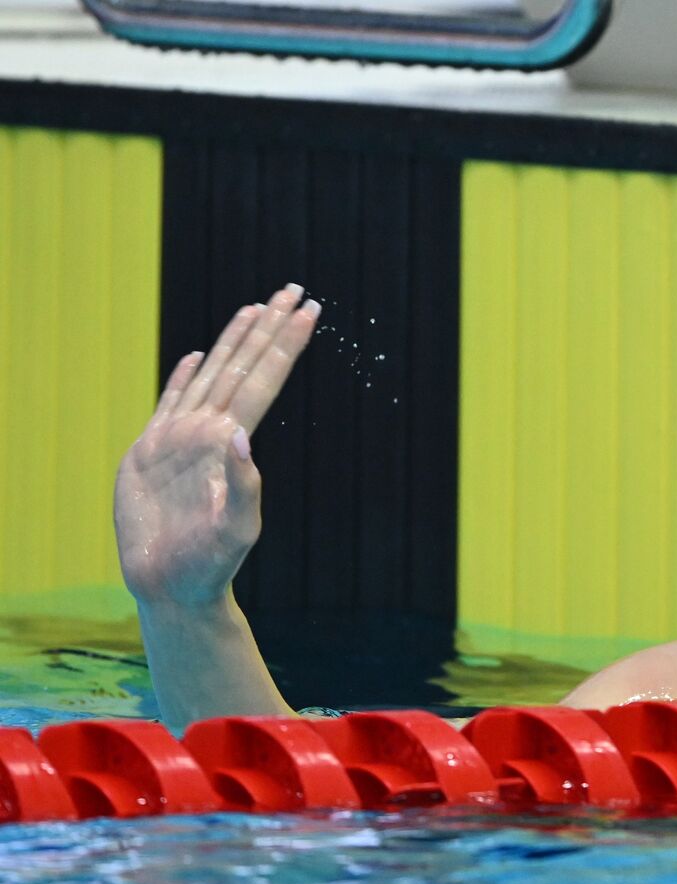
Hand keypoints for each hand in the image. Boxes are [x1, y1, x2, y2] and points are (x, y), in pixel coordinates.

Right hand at [114, 284, 320, 609]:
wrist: (171, 586)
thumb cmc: (210, 565)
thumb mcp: (236, 529)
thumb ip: (243, 485)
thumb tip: (239, 433)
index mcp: (231, 442)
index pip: (266, 379)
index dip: (286, 343)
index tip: (310, 309)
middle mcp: (209, 431)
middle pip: (245, 365)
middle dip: (270, 326)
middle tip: (294, 288)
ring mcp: (180, 439)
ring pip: (212, 374)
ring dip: (234, 340)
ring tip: (255, 308)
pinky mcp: (149, 452)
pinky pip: (168, 402)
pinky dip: (182, 376)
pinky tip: (195, 356)